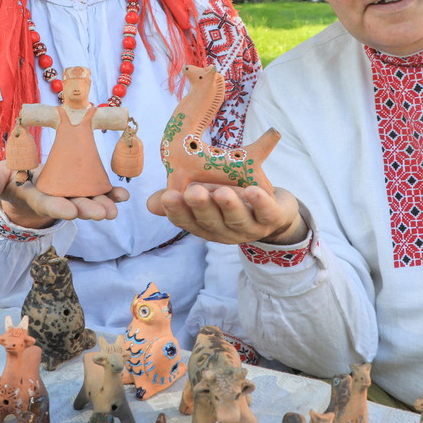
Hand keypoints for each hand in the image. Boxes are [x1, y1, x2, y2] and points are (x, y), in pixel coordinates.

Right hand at [0, 160, 128, 226]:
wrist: (26, 178)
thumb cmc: (11, 177)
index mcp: (36, 198)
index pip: (47, 205)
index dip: (57, 208)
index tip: (70, 212)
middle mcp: (57, 200)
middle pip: (73, 206)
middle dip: (87, 210)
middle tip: (102, 214)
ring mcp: (72, 195)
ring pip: (88, 201)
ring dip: (103, 205)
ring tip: (115, 209)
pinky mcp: (83, 187)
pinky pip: (99, 191)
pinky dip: (112, 194)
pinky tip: (123, 195)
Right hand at [146, 182, 307, 245]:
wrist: (272, 207)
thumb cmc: (229, 200)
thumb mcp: (203, 196)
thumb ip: (180, 198)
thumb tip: (151, 204)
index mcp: (205, 226)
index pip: (188, 221)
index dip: (178, 211)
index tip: (169, 196)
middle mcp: (225, 231)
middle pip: (212, 222)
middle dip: (202, 208)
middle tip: (192, 192)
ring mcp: (250, 228)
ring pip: (238, 219)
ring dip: (229, 206)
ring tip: (221, 192)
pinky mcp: (272, 219)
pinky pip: (266, 212)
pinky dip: (261, 202)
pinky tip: (254, 190)